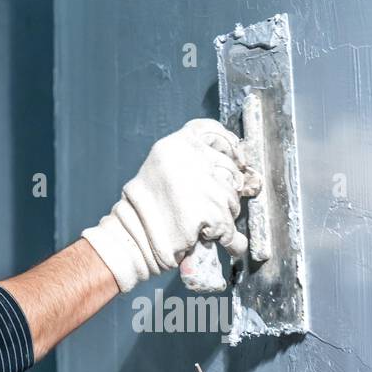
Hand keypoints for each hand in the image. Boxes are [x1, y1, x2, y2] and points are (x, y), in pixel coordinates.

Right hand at [80, 119, 260, 293]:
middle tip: (208, 205)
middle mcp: (189, 158)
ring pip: (232, 199)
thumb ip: (195, 163)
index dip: (230, 145)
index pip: (212, 131)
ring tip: (201, 224)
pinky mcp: (208, 212)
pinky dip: (224, 236)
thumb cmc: (146, 209)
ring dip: (225, 216)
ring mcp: (201, 185)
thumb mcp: (163, 170)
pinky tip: (205, 237)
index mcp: (175, 145)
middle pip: (229, 169)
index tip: (237, 159)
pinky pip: (229, 226)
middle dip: (227, 190)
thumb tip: (241, 169)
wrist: (131, 239)